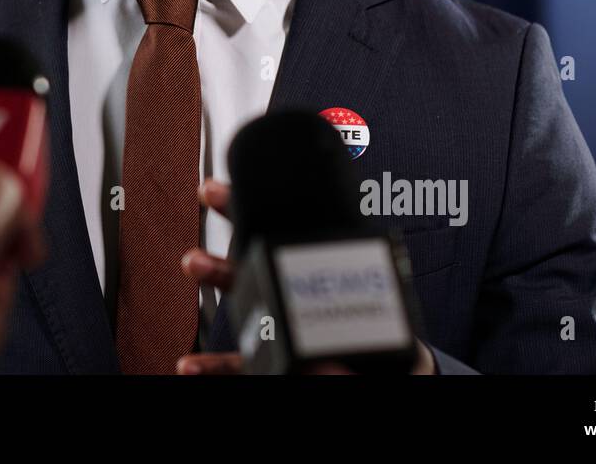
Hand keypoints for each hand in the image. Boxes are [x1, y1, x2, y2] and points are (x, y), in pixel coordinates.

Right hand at [174, 178, 437, 374]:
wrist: (396, 404)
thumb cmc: (406, 374)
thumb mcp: (402, 368)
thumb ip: (364, 365)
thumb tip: (323, 363)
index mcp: (354, 295)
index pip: (321, 247)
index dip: (291, 213)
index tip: (266, 192)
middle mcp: (318, 309)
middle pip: (275, 256)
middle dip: (241, 222)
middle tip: (213, 194)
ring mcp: (294, 337)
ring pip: (250, 300)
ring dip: (218, 277)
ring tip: (194, 262)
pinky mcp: (276, 367)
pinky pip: (240, 364)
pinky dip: (212, 365)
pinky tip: (190, 364)